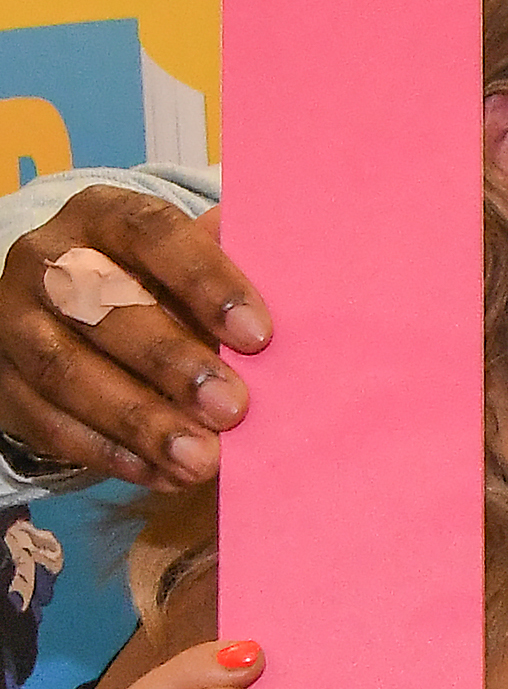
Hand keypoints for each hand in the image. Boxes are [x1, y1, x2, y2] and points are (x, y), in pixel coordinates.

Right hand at [0, 193, 265, 485]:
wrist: (67, 309)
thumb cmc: (155, 279)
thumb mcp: (187, 259)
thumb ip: (229, 266)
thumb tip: (297, 276)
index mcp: (101, 215)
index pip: (151, 235)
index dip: (205, 282)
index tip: (259, 335)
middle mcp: (46, 262)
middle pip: (102, 308)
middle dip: (171, 362)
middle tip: (233, 408)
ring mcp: (14, 323)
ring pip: (67, 372)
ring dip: (139, 421)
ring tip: (202, 458)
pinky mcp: (2, 384)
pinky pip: (49, 423)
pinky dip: (110, 453)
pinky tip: (164, 473)